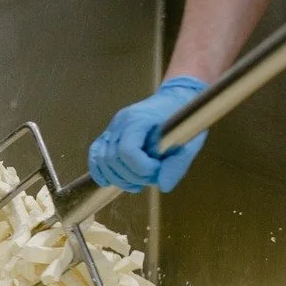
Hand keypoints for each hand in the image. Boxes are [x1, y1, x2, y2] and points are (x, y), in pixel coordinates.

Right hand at [88, 75, 207, 193]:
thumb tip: (163, 186)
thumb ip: (176, 165)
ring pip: (102, 160)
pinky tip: (109, 183)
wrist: (177, 99)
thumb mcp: (189, 144)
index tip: (158, 168)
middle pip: (113, 159)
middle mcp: (121, 122)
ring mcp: (113, 127)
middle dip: (133, 176)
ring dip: (119, 178)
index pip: (127, 151)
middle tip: (152, 177)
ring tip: (138, 183)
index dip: (142, 168)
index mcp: (139, 119)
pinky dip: (100, 171)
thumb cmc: (186, 121)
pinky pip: (96, 154)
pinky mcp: (110, 135)